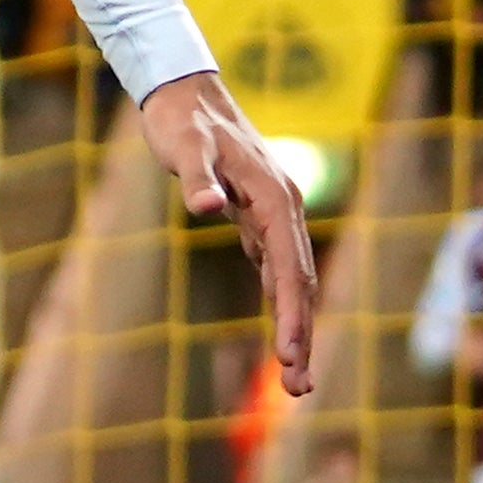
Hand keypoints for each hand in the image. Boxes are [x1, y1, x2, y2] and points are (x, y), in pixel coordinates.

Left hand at [141, 71, 317, 395]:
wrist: (183, 91)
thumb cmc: (182, 120)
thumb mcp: (185, 146)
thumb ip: (196, 177)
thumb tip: (207, 206)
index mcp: (274, 198)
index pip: (288, 267)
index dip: (291, 313)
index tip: (289, 356)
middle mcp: (283, 208)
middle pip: (298, 282)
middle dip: (301, 336)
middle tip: (299, 390)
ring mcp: (272, 214)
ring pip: (290, 279)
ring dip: (295, 326)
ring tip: (296, 377)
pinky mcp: (255, 216)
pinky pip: (273, 267)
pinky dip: (278, 300)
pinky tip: (280, 330)